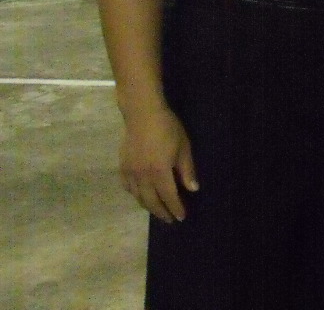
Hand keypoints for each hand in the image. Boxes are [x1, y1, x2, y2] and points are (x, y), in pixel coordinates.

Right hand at [119, 102, 197, 222]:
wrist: (143, 114)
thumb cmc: (168, 128)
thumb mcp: (183, 147)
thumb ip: (186, 170)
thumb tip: (192, 189)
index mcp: (159, 172)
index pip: (169, 197)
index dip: (175, 208)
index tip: (181, 217)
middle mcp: (142, 177)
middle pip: (151, 201)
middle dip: (161, 212)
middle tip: (169, 219)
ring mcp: (130, 173)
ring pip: (138, 196)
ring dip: (148, 205)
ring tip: (157, 209)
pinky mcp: (122, 167)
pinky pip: (127, 187)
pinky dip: (135, 194)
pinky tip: (140, 194)